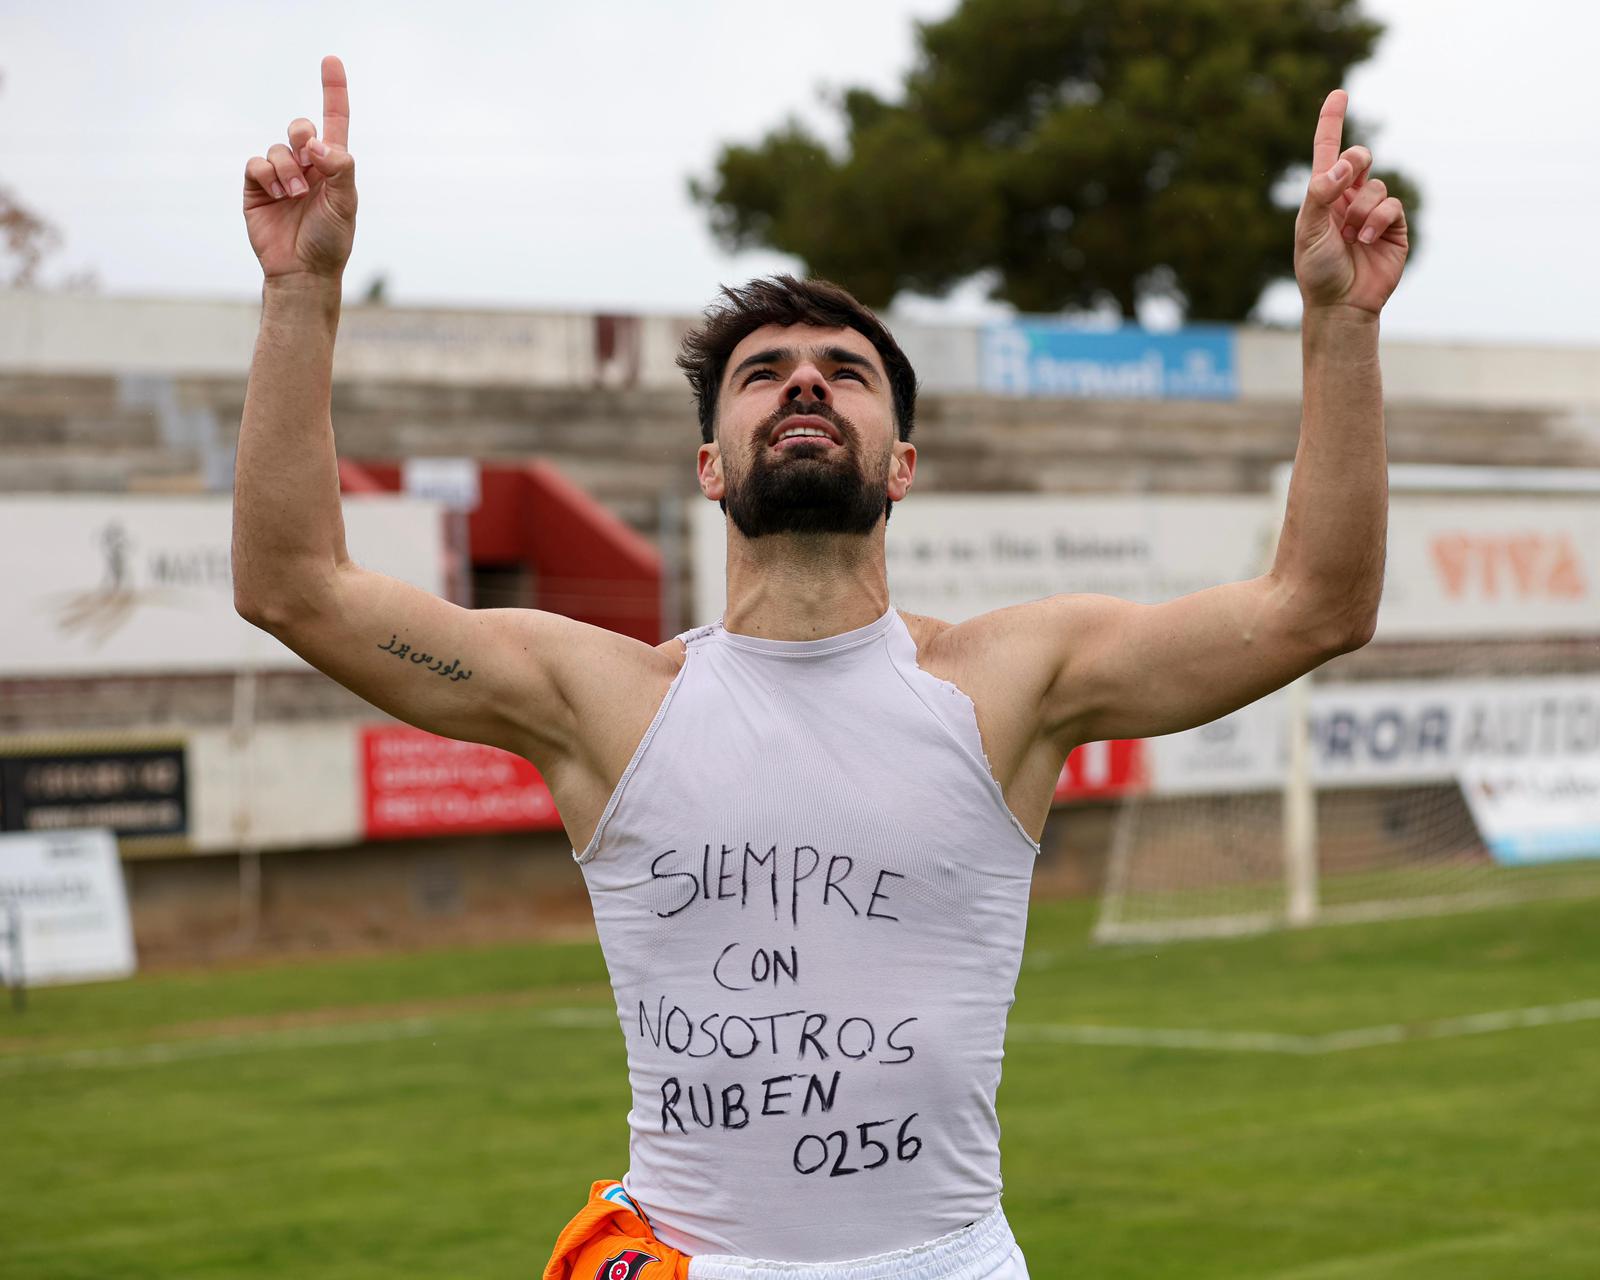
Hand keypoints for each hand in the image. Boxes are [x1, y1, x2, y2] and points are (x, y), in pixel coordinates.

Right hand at [242, 56, 355, 280]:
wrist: (303, 271)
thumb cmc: (330, 241)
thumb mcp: (346, 206)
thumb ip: (340, 170)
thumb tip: (319, 145)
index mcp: (333, 166)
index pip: (335, 121)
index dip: (333, 90)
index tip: (331, 60)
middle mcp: (306, 166)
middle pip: (300, 127)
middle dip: (302, 135)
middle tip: (309, 159)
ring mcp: (280, 176)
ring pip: (277, 147)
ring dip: (286, 169)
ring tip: (294, 196)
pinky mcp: (257, 187)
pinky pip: (256, 163)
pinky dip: (266, 176)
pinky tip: (276, 196)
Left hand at [1294, 89, 1407, 314]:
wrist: (1340, 303)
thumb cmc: (1317, 269)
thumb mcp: (1309, 230)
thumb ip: (1321, 194)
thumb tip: (1343, 165)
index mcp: (1322, 196)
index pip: (1327, 150)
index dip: (1332, 121)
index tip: (1338, 93)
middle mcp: (1348, 198)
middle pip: (1359, 157)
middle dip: (1356, 159)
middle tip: (1350, 174)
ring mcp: (1372, 212)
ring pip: (1376, 185)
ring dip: (1362, 208)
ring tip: (1350, 236)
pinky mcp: (1394, 227)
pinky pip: (1392, 205)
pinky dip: (1377, 220)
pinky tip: (1364, 240)